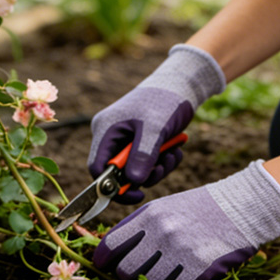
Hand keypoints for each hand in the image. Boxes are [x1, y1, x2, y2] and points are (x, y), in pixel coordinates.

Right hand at [88, 44, 224, 199]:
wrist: (181, 85)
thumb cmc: (165, 101)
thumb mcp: (155, 129)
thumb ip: (142, 156)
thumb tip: (134, 183)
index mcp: (106, 129)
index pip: (97, 168)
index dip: (113, 186)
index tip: (137, 194)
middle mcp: (111, 134)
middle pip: (118, 172)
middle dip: (143, 175)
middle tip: (161, 168)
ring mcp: (125, 137)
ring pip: (135, 169)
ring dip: (157, 168)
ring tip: (173, 154)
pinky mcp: (139, 140)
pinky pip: (146, 161)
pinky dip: (161, 161)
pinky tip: (175, 150)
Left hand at [93, 160, 279, 279]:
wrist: (239, 207)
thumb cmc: (199, 207)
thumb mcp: (165, 207)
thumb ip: (141, 226)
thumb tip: (114, 249)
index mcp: (149, 215)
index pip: (112, 243)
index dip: (102, 259)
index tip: (101, 266)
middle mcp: (160, 232)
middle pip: (125, 269)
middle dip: (125, 276)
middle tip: (132, 276)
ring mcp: (179, 251)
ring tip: (159, 275)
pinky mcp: (197, 268)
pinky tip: (177, 279)